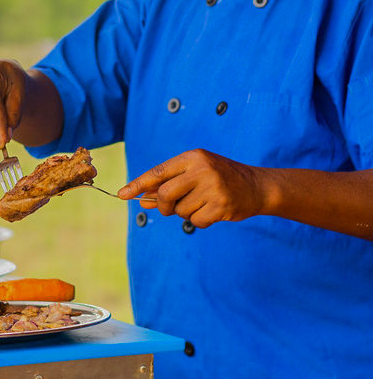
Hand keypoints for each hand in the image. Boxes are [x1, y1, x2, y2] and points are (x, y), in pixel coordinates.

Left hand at [117, 149, 266, 228]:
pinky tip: (212, 211)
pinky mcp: (222, 206)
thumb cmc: (219, 178)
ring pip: (180, 210)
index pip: (158, 171)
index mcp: (192, 157)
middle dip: (164, 205)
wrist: (257, 186)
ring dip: (185, 213)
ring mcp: (213, 187)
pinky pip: (196, 221)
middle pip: (166, 194)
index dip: (138, 184)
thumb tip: (141, 200)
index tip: (121, 195)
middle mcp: (202, 169)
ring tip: (202, 203)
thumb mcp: (194, 174)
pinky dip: (199, 220)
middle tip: (170, 207)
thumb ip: (168, 185)